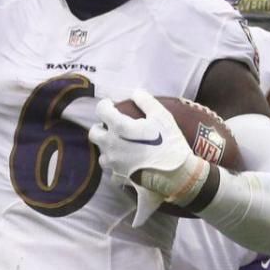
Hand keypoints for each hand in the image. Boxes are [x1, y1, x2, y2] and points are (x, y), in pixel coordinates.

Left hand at [89, 90, 208, 225]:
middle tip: (111, 127)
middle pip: (94, 134)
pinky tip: (127, 165)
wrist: (176, 174)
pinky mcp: (120, 177)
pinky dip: (118, 167)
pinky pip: (113, 172)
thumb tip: (136, 93)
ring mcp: (114, 163)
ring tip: (120, 147)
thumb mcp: (162, 116)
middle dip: (100, 128)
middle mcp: (111, 144)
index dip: (105, 105)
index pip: (101, 110)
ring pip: (102, 154)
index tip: (111, 104)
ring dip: (108, 149)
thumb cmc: (169, 142)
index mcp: (119, 127)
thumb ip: (146, 101)